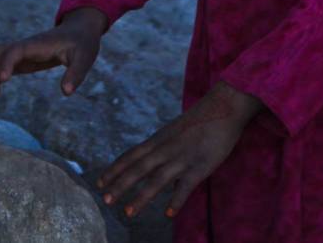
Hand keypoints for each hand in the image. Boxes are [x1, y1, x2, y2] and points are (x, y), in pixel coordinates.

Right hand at [0, 7, 107, 97]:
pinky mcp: (23, 59)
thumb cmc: (82, 44)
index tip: (3, 80)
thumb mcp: (85, 58)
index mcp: (39, 44)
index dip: (7, 63)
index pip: (16, 50)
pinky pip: (2, 64)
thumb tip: (66, 92)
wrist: (79, 31)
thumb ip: (76, 74)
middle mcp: (26, 46)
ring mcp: (23, 52)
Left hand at [96, 82, 263, 218]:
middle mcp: (165, 149)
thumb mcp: (174, 132)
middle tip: (105, 201)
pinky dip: (176, 201)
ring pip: (157, 180)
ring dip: (141, 197)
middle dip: (120, 185)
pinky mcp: (200, 166)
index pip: (130, 156)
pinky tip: (168, 214)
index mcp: (158, 140)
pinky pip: (185, 186)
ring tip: (128, 213)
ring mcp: (182, 158)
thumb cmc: (199, 121)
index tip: (99, 183)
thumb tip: (156, 171)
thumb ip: (163, 149)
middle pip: (138, 169)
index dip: (114, 169)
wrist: (223, 108)